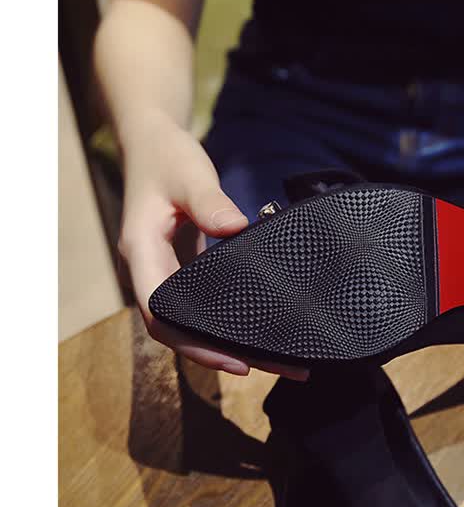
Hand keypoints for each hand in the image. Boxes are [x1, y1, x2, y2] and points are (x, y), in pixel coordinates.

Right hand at [118, 113, 307, 380]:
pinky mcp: (179, 265)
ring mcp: (162, 270)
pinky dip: (225, 316)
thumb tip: (237, 226)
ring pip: (189, 318)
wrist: (151, 142)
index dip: (194, 342)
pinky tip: (259, 325)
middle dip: (220, 352)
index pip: (160, 313)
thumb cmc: (167, 157)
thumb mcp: (189, 173)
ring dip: (226, 339)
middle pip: (178, 327)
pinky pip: (198, 300)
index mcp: (141, 253)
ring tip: (278, 357)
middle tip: (275, 365)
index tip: (234, 359)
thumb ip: (210, 201)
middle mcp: (148, 270)